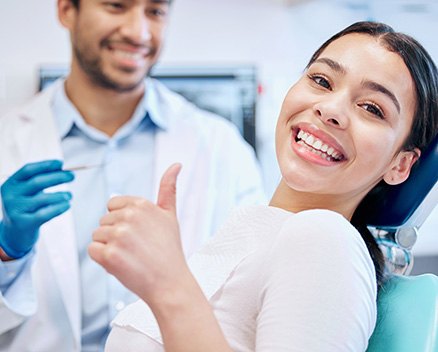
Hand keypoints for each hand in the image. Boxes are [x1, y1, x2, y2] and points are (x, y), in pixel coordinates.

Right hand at [0, 160, 73, 258]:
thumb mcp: (30, 192)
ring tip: (70, 196)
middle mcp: (10, 196)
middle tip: (72, 176)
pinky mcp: (24, 224)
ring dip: (61, 195)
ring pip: (43, 199)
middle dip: (57, 177)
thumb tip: (63, 169)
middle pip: (37, 182)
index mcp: (11, 184)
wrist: (15, 234)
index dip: (45, 165)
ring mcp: (16, 210)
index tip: (61, 163)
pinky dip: (59, 207)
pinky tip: (67, 205)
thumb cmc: (28, 207)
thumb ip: (42, 180)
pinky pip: (46, 213)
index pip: (28, 170)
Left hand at [89, 163, 187, 303]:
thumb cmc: (169, 251)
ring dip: (109, 247)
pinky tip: (122, 264)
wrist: (170, 283)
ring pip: (97, 236)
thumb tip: (176, 164)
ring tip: (131, 257)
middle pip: (104, 221)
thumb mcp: (170, 215)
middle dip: (115, 235)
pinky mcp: (109, 255)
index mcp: (141, 204)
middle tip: (137, 248)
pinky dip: (102, 260)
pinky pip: (92, 250)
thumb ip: (168, 188)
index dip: (123, 222)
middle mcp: (129, 216)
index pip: (113, 206)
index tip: (139, 234)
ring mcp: (118, 235)